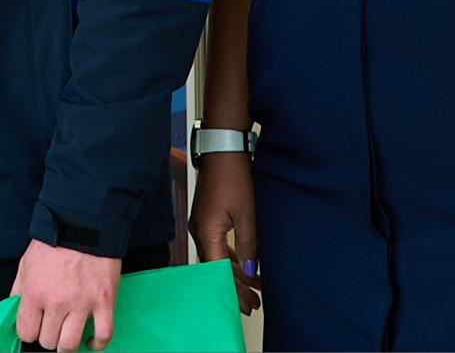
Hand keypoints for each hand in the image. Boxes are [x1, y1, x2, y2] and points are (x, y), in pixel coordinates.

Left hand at [13, 239, 119, 349]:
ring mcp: (82, 304)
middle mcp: (56, 302)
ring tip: (67, 337)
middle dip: (48, 337)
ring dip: (67, 345)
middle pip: (48, 341)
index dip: (29, 332)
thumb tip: (14, 311)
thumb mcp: (26, 263)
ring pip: (70, 345)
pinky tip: (90, 341)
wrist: (83, 224)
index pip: (26, 332)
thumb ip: (18, 290)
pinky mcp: (103, 302)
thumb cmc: (54, 242)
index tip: (34, 327)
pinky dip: (97, 344)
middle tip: (52, 328)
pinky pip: (103, 336)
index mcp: (34, 292)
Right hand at [190, 152, 262, 312]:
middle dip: (236, 287)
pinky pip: (217, 246)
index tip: (248, 305)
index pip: (219, 272)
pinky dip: (231, 259)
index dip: (234, 290)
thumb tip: (251, 272)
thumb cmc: (232, 177)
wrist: (222, 150)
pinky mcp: (206, 218)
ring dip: (235, 273)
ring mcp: (201, 225)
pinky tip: (244, 266)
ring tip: (254, 287)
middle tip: (254, 303)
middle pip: (216, 269)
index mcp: (206, 233)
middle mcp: (199, 231)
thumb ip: (248, 246)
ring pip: (217, 258)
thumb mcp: (246, 214)